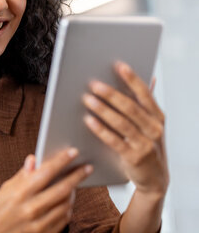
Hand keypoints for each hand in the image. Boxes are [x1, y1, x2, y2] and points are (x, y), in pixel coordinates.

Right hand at [0, 149, 91, 232]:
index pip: (45, 173)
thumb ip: (22, 175)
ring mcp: (39, 224)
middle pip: (61, 189)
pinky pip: (64, 219)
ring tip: (75, 184)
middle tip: (87, 167)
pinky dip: (67, 208)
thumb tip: (34, 158)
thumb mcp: (6, 189)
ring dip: (73, 192)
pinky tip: (67, 201)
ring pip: (66, 205)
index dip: (61, 161)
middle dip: (76, 176)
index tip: (73, 152)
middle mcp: (31, 209)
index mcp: (19, 193)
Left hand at [82, 61, 168, 196]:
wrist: (155, 178)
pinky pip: (115, 141)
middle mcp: (154, 129)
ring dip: (103, 110)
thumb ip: (146, 103)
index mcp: (158, 117)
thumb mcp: (151, 125)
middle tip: (93, 84)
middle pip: (130, 107)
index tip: (118, 65)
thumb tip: (149, 78)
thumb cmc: (148, 146)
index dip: (132, 79)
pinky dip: (101, 130)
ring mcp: (146, 144)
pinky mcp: (135, 157)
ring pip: (121, 123)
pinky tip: (89, 121)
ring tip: (87, 99)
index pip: (144, 94)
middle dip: (110, 94)